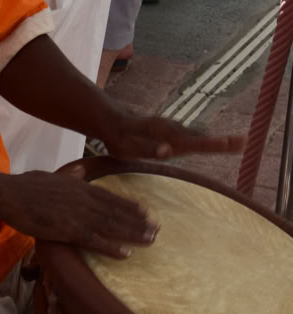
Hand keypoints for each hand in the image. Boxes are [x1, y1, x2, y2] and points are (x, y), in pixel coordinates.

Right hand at [2, 165, 158, 258]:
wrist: (10, 194)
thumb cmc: (26, 186)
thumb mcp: (53, 176)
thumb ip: (69, 175)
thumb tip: (79, 169)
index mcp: (81, 188)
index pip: (111, 197)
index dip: (130, 205)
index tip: (146, 212)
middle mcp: (84, 200)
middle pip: (117, 212)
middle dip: (138, 221)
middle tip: (157, 229)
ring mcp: (77, 215)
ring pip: (111, 225)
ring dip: (132, 233)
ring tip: (150, 240)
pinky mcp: (67, 230)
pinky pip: (94, 240)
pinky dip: (111, 247)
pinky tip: (125, 254)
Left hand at [102, 112, 245, 159]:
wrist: (111, 121)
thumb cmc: (118, 138)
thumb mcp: (128, 148)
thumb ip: (148, 149)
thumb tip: (168, 151)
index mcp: (165, 134)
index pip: (194, 142)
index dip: (214, 145)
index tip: (233, 143)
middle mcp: (172, 129)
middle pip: (200, 138)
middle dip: (222, 142)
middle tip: (244, 142)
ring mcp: (171, 129)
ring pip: (196, 136)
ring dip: (216, 141)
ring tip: (236, 143)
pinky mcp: (169, 132)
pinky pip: (189, 136)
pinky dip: (203, 139)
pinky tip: (212, 143)